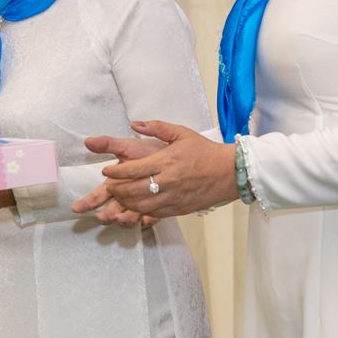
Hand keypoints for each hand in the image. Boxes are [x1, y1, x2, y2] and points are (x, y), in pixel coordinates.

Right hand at [71, 133, 165, 224]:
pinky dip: (147, 221)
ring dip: (124, 219)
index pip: (100, 194)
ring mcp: (141, 202)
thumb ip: (108, 144)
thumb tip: (87, 141)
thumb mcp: (128, 145)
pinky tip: (145, 220)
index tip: (78, 208)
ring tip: (121, 219)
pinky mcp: (158, 207)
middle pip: (112, 209)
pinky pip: (151, 218)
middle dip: (106, 215)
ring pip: (129, 216)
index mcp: (117, 181)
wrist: (176, 156)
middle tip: (101, 218)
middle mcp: (127, 194)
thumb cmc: (150, 150)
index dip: (89, 201)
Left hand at [94, 120, 237, 218]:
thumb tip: (134, 123)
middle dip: (116, 189)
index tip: (107, 171)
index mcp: (166, 161)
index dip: (115, 172)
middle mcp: (167, 182)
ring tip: (119, 196)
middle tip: (109, 186)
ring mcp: (173, 198)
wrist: (230, 172)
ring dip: (125, 202)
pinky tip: (134, 206)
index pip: (132, 170)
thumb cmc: (205, 151)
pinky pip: (154, 214)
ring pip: (141, 205)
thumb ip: (156, 127)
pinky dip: (140, 211)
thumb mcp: (181, 133)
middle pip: (132, 190)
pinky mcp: (178, 210)